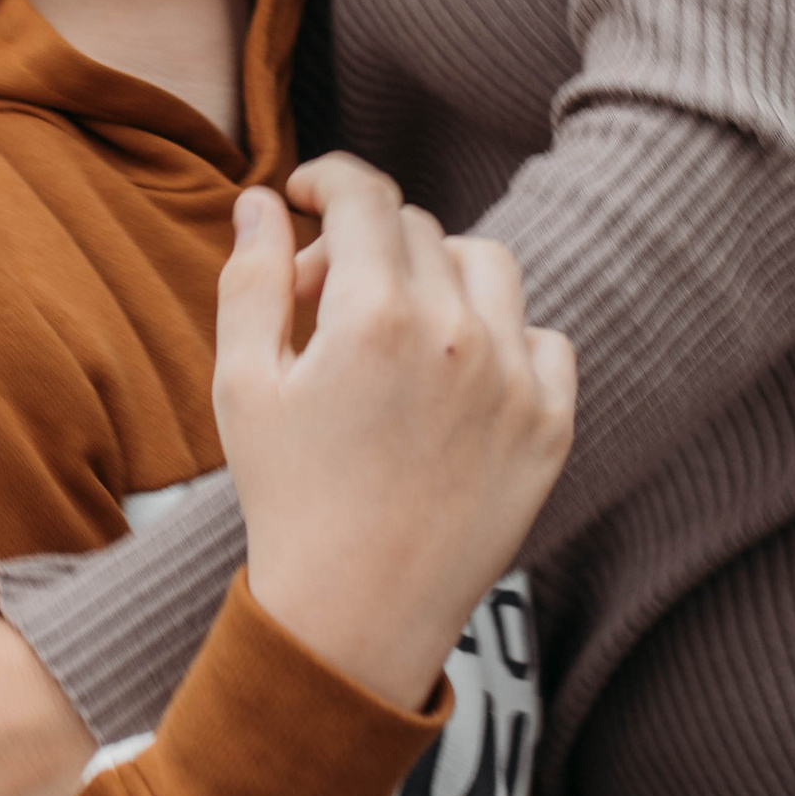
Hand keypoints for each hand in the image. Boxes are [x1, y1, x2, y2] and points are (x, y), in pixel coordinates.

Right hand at [214, 154, 572, 713]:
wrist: (356, 617)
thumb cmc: (288, 498)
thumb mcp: (244, 383)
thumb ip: (252, 278)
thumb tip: (261, 199)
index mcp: (373, 314)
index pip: (364, 194)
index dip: (327, 177)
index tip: (304, 195)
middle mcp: (456, 333)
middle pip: (415, 230)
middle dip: (361, 247)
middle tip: (320, 305)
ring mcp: (514, 380)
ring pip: (486, 266)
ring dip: (438, 275)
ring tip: (394, 331)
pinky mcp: (550, 426)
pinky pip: (545, 339)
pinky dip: (504, 340)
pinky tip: (456, 380)